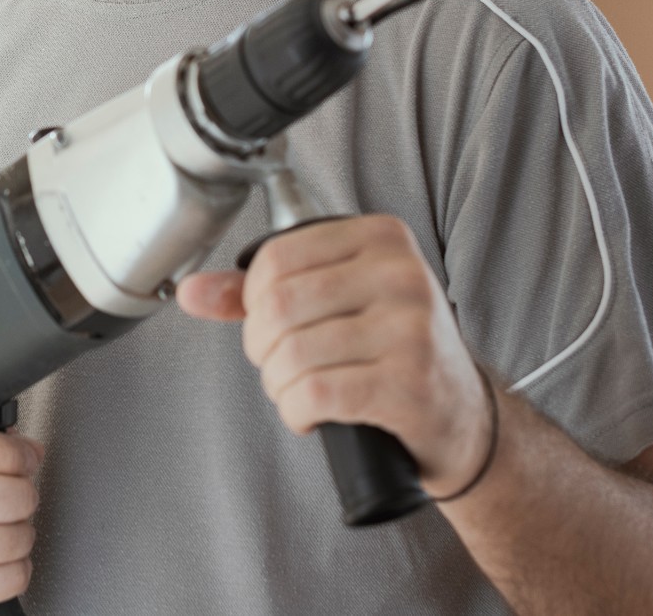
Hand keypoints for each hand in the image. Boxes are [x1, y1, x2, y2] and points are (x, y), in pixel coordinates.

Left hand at [176, 214, 493, 497]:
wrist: (463, 415)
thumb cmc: (393, 349)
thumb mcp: (336, 301)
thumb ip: (258, 291)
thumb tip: (190, 291)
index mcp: (381, 237)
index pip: (276, 257)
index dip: (252, 301)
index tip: (268, 324)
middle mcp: (401, 274)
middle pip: (278, 306)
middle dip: (261, 347)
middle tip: (280, 364)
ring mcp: (411, 329)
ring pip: (292, 354)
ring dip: (279, 386)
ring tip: (300, 391)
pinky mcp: (409, 384)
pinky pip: (314, 394)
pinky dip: (296, 412)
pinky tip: (312, 414)